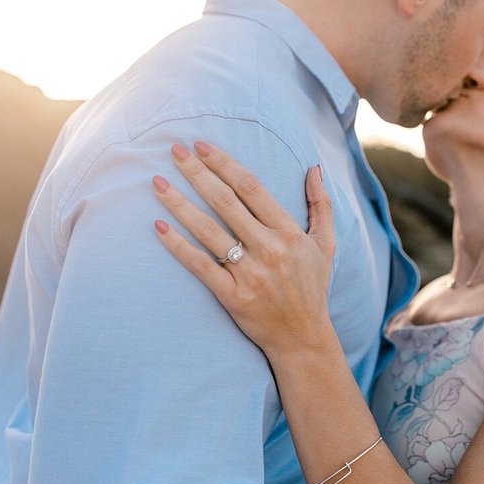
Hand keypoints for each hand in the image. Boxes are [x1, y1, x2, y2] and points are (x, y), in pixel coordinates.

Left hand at [152, 141, 336, 356]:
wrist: (302, 337)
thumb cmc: (312, 287)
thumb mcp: (326, 245)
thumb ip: (321, 205)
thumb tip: (314, 168)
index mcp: (289, 233)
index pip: (252, 188)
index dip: (225, 164)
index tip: (202, 145)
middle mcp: (269, 250)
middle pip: (226, 203)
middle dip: (197, 173)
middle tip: (173, 150)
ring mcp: (249, 273)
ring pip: (208, 231)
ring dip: (180, 204)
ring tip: (157, 183)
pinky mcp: (232, 296)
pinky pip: (200, 266)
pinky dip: (178, 246)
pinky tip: (159, 227)